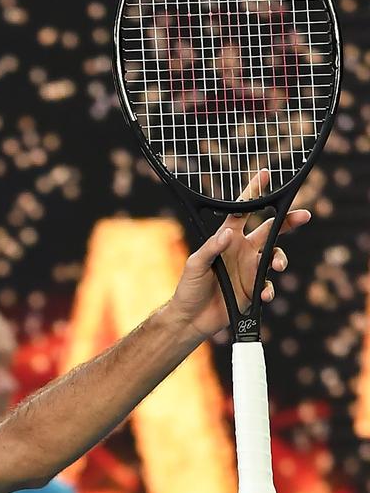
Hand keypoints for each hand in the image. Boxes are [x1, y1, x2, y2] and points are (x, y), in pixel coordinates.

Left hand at [167, 170, 311, 338]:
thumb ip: (211, 248)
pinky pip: (268, 284)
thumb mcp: (195, 264)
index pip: (241, 211)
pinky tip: (263, 295)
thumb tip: (229, 234)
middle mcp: (241, 250)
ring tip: (276, 266)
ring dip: (280, 259)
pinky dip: (269, 289)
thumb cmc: (188, 287)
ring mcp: (249, 269)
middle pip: (271, 230)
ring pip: (275, 256)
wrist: (192, 317)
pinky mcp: (254, 288)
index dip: (253, 193)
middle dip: (288, 221)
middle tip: (304, 215)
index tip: (265, 175)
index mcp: (226, 238)